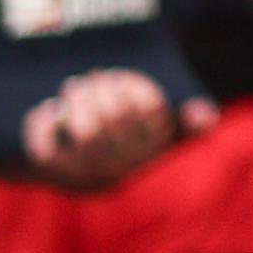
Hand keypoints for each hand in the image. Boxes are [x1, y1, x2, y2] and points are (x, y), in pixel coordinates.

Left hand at [20, 64, 208, 191]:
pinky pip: (46, 145)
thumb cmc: (118, 130)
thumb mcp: (154, 121)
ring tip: (75, 89)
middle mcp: (120, 170)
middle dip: (104, 87)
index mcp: (147, 153)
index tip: (124, 80)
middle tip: (95, 78)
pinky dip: (46, 120)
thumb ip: (185, 119)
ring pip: (89, 132)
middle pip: (119, 119)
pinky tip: (51, 111)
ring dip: (81, 98)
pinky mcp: (51, 172)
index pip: (152, 112)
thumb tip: (207, 115)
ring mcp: (84, 174)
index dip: (136, 86)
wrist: (65, 158)